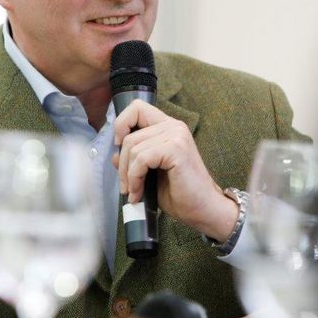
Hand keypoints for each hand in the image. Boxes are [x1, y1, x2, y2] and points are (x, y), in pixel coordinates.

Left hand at [112, 100, 237, 240]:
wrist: (203, 209)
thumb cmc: (180, 193)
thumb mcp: (150, 174)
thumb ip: (134, 160)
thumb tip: (114, 156)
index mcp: (169, 127)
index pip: (137, 108)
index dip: (122, 124)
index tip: (119, 147)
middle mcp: (174, 126)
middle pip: (129, 134)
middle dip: (122, 163)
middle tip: (125, 186)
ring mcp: (177, 135)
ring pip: (133, 148)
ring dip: (127, 175)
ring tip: (133, 193)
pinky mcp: (176, 149)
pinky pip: (141, 159)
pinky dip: (134, 178)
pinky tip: (138, 193)